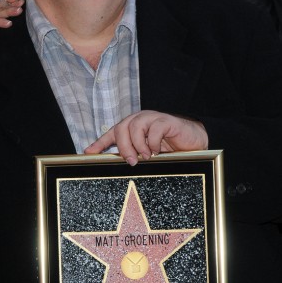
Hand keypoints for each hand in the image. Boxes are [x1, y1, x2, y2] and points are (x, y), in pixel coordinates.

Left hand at [85, 110, 207, 165]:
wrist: (193, 142)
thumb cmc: (171, 148)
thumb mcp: (148, 154)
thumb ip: (135, 155)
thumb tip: (121, 164)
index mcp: (133, 128)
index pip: (112, 133)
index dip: (99, 143)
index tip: (88, 153)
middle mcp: (140, 120)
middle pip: (121, 128)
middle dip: (124, 147)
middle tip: (131, 161)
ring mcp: (153, 118)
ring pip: (135, 126)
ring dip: (138, 145)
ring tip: (146, 156)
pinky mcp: (166, 121)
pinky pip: (154, 129)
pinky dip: (153, 142)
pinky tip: (158, 151)